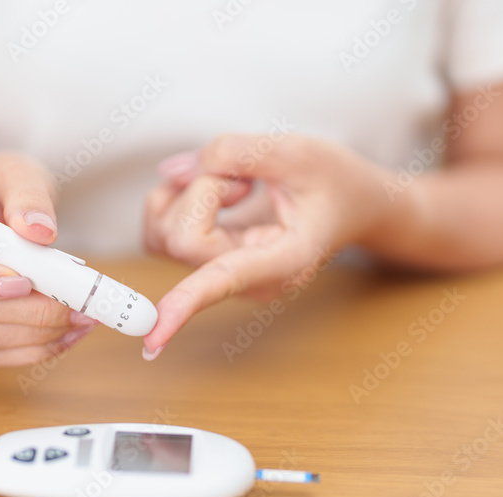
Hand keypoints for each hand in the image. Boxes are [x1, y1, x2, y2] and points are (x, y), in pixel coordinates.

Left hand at [142, 134, 395, 358]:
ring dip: (187, 194)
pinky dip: (173, 198)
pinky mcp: (200, 263)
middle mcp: (248, 281)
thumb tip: (172, 175)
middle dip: (205, 190)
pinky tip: (214, 192)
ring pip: (163, 235)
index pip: (225, 279)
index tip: (153, 340)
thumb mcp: (297, 151)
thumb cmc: (333, 181)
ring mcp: (221, 275)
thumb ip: (235, 153)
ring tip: (236, 187)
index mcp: (284, 261)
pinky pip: (155, 232)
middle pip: (184, 238)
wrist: (350, 204)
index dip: (186, 303)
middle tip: (247, 180)